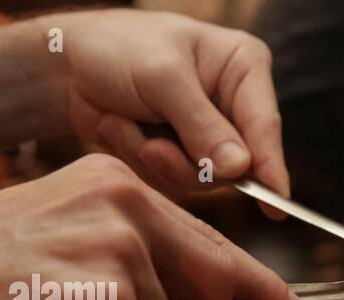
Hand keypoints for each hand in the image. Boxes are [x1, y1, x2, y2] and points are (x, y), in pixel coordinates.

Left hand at [51, 10, 287, 210]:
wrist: (66, 66)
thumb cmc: (117, 49)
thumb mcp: (162, 77)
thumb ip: (202, 125)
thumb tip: (240, 168)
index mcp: (243, 69)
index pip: (264, 125)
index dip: (270, 167)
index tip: (277, 206)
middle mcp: (233, 106)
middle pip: (237, 163)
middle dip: (189, 161)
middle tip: (153, 147)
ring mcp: (209, 136)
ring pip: (204, 179)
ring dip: (158, 159)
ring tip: (126, 124)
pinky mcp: (183, 157)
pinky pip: (175, 183)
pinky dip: (142, 161)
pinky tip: (122, 130)